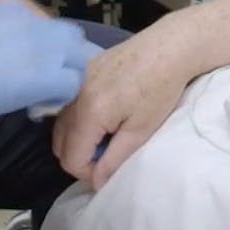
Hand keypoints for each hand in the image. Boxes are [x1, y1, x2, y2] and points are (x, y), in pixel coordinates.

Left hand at [0, 0, 93, 120]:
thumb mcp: (12, 105)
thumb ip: (39, 92)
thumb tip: (47, 90)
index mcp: (47, 75)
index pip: (77, 80)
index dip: (67, 90)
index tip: (53, 96)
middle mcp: (46, 45)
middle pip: (81, 49)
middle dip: (72, 62)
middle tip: (53, 73)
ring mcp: (30, 22)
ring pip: (64, 29)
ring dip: (59, 42)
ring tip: (38, 54)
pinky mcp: (12, 8)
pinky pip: (34, 18)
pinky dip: (31, 30)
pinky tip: (12, 39)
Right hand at [51, 20, 196, 189]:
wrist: (170, 46)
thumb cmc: (161, 89)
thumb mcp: (141, 130)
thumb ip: (114, 160)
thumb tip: (97, 183)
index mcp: (89, 112)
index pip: (70, 158)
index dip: (88, 173)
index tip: (109, 170)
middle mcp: (75, 95)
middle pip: (59, 143)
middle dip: (80, 157)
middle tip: (108, 155)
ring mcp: (77, 79)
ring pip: (62, 123)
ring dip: (79, 138)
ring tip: (108, 136)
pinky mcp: (84, 68)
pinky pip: (71, 104)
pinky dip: (81, 118)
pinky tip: (107, 114)